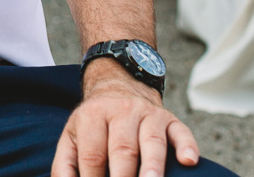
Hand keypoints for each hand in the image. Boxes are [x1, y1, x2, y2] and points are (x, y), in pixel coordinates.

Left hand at [53, 62, 198, 176]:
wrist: (119, 86)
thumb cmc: (94, 125)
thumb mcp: (72, 137)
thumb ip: (64, 165)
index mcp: (92, 116)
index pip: (92, 155)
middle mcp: (121, 112)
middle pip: (122, 149)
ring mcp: (148, 114)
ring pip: (152, 142)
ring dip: (153, 166)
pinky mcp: (170, 119)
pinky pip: (181, 131)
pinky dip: (187, 146)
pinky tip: (189, 161)